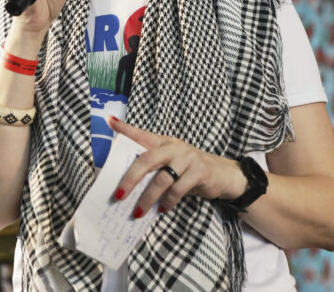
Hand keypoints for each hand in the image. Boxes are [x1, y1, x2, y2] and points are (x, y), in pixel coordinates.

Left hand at [108, 116, 247, 217]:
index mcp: (163, 142)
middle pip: (146, 159)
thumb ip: (154, 165)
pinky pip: (178, 189)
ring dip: (147, 198)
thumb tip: (127, 183)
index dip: (125, 128)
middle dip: (130, 179)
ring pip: (161, 179)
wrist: (223, 174)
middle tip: (118, 195)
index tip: (110, 121)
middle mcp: (174, 147)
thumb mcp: (171, 162)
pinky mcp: (199, 172)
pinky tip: (162, 210)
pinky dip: (168, 202)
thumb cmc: (189, 170)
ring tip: (138, 211)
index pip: (141, 133)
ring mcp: (187, 158)